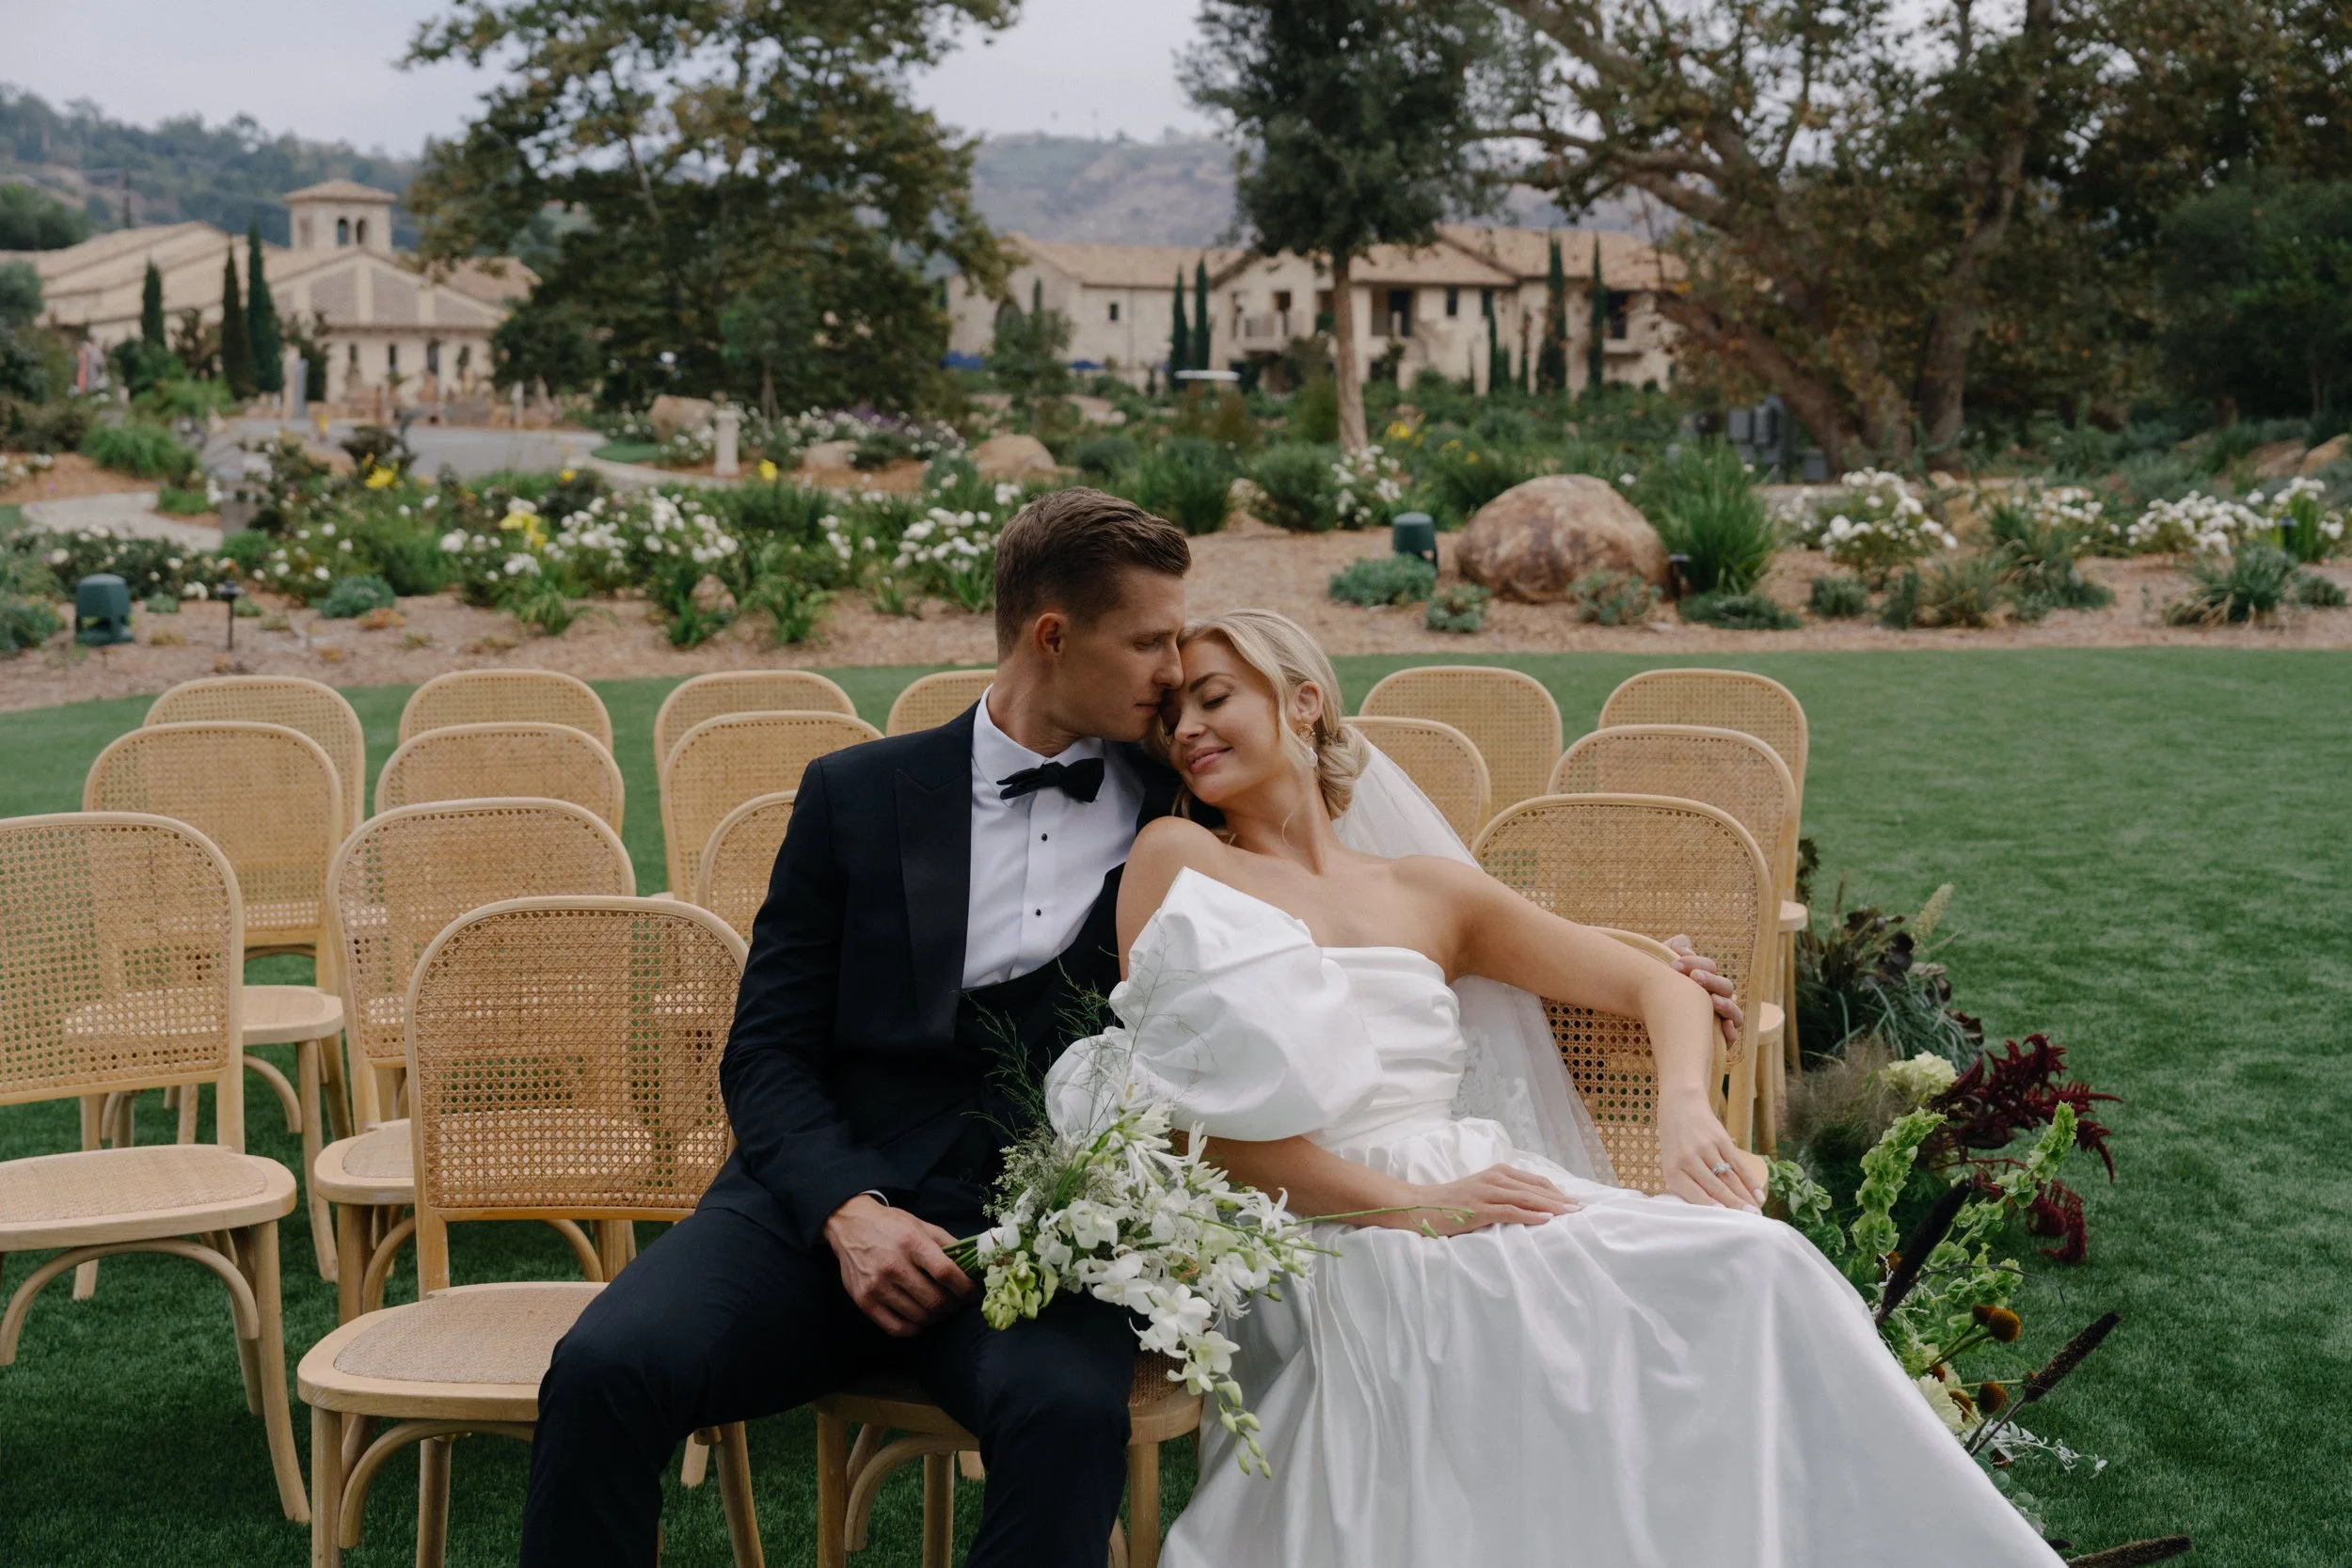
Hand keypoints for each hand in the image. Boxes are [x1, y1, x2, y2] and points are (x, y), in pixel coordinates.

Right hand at [823, 1195, 974, 1336]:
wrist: (850, 1225)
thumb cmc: (891, 1225)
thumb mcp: (922, 1226)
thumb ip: (948, 1244)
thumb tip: (974, 1265)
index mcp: (911, 1243)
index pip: (946, 1273)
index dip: (965, 1288)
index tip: (974, 1293)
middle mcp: (893, 1266)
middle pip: (935, 1300)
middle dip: (954, 1305)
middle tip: (959, 1302)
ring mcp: (877, 1286)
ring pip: (919, 1317)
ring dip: (937, 1317)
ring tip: (941, 1308)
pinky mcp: (864, 1302)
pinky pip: (897, 1328)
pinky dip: (916, 1328)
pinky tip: (921, 1318)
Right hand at [1378, 1163, 1579, 1236]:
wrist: (1420, 1205)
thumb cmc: (1452, 1202)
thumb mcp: (1481, 1192)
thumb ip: (1503, 1194)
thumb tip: (1532, 1206)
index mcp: (1497, 1173)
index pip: (1535, 1181)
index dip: (1557, 1191)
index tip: (1576, 1201)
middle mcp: (1494, 1179)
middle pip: (1535, 1188)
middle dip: (1561, 1198)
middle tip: (1583, 1208)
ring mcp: (1485, 1193)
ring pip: (1526, 1197)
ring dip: (1552, 1206)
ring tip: (1572, 1214)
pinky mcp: (1478, 1209)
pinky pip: (1509, 1211)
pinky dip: (1530, 1215)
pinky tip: (1546, 1220)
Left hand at [1657, 1097, 1765, 1210]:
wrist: (1680, 1106)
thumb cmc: (1674, 1143)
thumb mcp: (1670, 1163)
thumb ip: (1684, 1185)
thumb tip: (1709, 1211)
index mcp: (1672, 1170)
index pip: (1694, 1194)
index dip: (1712, 1208)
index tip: (1726, 1221)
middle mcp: (1688, 1159)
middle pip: (1715, 1187)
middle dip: (1734, 1206)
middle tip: (1750, 1222)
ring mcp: (1706, 1148)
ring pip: (1729, 1178)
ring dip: (1745, 1197)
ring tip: (1756, 1213)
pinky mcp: (1721, 1139)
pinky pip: (1738, 1164)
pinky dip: (1750, 1180)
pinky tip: (1758, 1194)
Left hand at [1665, 934, 1742, 1048]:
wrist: (1642, 1015)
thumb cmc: (1654, 989)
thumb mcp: (1660, 965)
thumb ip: (1673, 949)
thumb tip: (1685, 946)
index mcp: (1704, 980)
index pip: (1709, 967)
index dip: (1696, 963)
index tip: (1676, 964)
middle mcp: (1715, 999)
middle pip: (1725, 987)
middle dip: (1711, 980)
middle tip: (1694, 977)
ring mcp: (1718, 1020)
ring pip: (1734, 1012)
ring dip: (1727, 1005)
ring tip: (1712, 1000)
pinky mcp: (1715, 1042)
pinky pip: (1730, 1038)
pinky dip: (1731, 1032)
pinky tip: (1724, 1026)